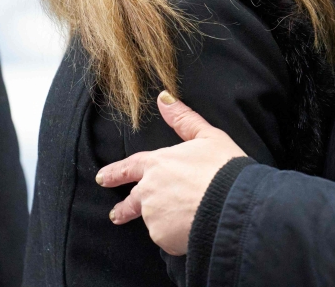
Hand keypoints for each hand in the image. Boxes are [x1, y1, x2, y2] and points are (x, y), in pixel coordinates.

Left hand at [95, 91, 246, 254]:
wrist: (232, 202)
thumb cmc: (223, 166)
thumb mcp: (208, 136)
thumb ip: (183, 119)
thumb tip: (164, 97)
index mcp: (158, 163)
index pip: (130, 167)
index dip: (115, 172)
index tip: (101, 178)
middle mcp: (149, 190)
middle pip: (132, 202)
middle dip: (124, 209)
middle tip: (116, 215)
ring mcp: (153, 215)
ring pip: (155, 220)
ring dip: (163, 220)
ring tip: (184, 220)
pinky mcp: (163, 237)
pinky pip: (168, 238)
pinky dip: (177, 235)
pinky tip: (193, 228)